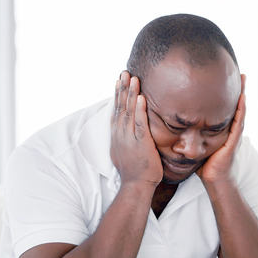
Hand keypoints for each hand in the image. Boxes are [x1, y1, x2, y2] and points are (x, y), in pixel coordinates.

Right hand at [110, 71, 162, 186]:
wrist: (136, 185)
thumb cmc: (135, 170)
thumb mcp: (126, 150)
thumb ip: (126, 137)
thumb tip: (127, 130)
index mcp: (117, 135)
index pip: (116, 110)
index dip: (117, 94)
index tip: (119, 80)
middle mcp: (120, 134)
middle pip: (120, 106)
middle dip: (122, 88)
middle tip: (125, 72)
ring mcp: (129, 138)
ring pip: (128, 111)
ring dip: (130, 93)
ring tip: (133, 78)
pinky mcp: (140, 143)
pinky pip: (139, 123)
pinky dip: (139, 110)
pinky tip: (141, 98)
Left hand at [197, 74, 245, 184]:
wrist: (214, 180)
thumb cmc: (205, 164)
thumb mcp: (197, 143)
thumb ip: (192, 132)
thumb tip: (176, 122)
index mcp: (223, 129)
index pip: (225, 107)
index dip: (226, 93)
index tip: (224, 77)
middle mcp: (231, 129)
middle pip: (236, 105)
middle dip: (238, 88)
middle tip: (239, 72)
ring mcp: (234, 134)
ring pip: (240, 110)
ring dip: (242, 93)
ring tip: (243, 78)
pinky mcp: (234, 140)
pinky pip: (239, 121)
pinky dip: (241, 109)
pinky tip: (241, 97)